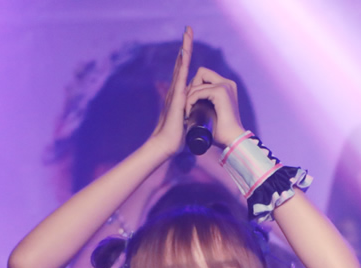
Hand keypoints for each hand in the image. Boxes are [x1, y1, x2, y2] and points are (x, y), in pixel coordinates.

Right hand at [149, 27, 193, 157]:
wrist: (166, 145)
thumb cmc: (176, 137)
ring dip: (184, 49)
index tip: (188, 44)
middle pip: (180, 64)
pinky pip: (180, 76)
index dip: (185, 58)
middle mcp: (176, 90)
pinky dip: (182, 63)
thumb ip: (188, 114)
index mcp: (179, 95)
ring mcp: (175, 92)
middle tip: (188, 30)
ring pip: (180, 66)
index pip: (183, 72)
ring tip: (187, 33)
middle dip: (185, 46)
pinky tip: (185, 52)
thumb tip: (194, 116)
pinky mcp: (176, 97)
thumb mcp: (186, 121)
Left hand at [185, 67, 246, 147]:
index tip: (189, 103)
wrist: (231, 140)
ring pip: (198, 80)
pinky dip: (191, 100)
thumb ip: (206, 104)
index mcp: (226, 87)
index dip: (194, 86)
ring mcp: (225, 86)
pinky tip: (189, 112)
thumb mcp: (212, 112)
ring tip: (187, 111)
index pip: (204, 76)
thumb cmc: (221, 132)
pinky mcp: (221, 92)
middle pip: (201, 73)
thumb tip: (191, 104)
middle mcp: (227, 83)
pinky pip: (199, 91)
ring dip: (189, 95)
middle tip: (187, 105)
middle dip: (191, 87)